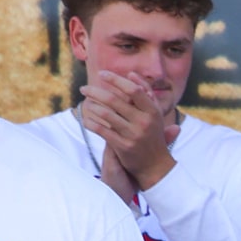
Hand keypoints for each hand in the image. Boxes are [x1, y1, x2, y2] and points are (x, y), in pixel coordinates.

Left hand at [78, 73, 175, 196]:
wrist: (156, 167)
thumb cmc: (153, 136)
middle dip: (94, 91)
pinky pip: (101, 130)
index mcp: (153, 112)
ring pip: (105, 113)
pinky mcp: (123, 146)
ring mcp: (133, 135)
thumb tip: (132, 74)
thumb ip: (146, 93)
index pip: (133, 90)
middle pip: (114, 100)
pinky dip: (91, 123)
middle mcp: (144, 122)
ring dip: (91, 106)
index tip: (101, 74)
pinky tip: (86, 119)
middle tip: (84, 88)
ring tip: (86, 103)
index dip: (115, 79)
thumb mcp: (155, 115)